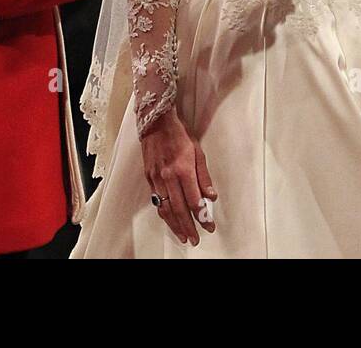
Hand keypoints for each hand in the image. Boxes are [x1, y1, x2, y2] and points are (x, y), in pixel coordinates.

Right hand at [140, 109, 216, 244]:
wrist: (156, 123)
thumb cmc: (179, 134)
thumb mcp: (198, 151)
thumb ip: (204, 176)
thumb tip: (211, 195)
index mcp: (183, 169)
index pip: (194, 200)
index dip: (202, 216)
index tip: (209, 225)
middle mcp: (169, 177)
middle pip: (179, 209)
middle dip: (189, 227)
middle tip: (196, 239)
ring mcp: (157, 179)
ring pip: (165, 208)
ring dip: (175, 225)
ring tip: (183, 236)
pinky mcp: (149, 178)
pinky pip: (157, 201)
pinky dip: (164, 213)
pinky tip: (169, 220)